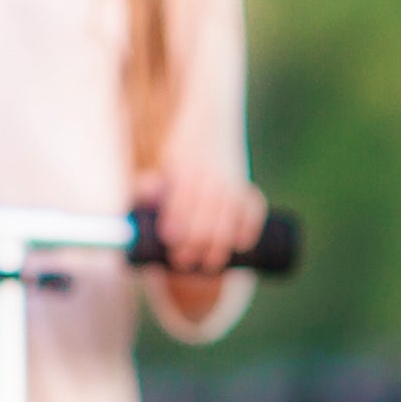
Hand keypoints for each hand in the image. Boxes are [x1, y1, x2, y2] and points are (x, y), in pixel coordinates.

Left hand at [135, 167, 266, 274]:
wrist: (210, 136)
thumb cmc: (177, 164)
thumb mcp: (158, 169)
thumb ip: (147, 188)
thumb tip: (146, 200)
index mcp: (184, 167)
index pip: (183, 193)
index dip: (178, 216)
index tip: (169, 239)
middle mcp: (211, 173)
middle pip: (207, 207)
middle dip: (196, 237)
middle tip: (182, 261)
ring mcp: (232, 180)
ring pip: (230, 211)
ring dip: (221, 240)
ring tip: (209, 265)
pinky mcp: (247, 190)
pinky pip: (253, 208)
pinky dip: (250, 226)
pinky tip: (241, 246)